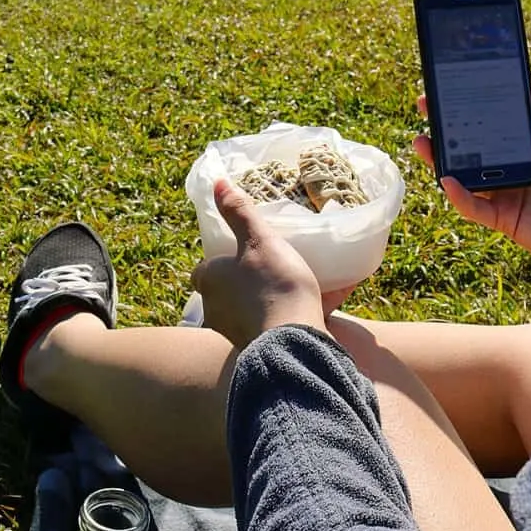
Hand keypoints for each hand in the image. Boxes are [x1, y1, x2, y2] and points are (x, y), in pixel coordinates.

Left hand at [191, 180, 327, 350]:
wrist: (294, 341)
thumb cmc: (272, 285)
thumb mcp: (258, 240)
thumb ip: (239, 212)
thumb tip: (217, 183)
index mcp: (209, 282)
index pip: (204, 269)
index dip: (220, 259)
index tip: (240, 250)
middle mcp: (216, 311)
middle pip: (228, 290)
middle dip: (246, 279)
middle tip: (272, 262)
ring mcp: (238, 333)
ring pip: (254, 309)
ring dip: (272, 297)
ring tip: (300, 280)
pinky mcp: (263, 348)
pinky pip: (281, 323)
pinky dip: (297, 312)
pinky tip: (326, 299)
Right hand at [413, 82, 530, 292]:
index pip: (496, 122)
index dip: (475, 106)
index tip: (455, 87)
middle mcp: (514, 168)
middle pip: (473, 146)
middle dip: (447, 128)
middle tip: (427, 105)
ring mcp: (507, 194)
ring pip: (466, 175)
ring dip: (441, 160)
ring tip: (422, 141)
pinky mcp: (505, 220)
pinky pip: (475, 207)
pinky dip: (460, 195)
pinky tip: (448, 179)